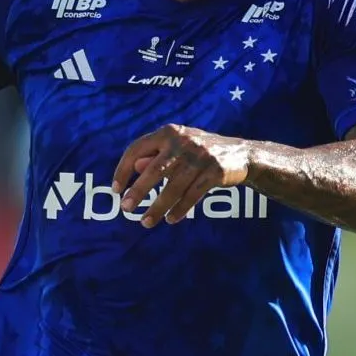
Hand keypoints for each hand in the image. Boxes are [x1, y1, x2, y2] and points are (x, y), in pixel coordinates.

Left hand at [111, 124, 253, 226]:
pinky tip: (171, 219)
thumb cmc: (200, 152)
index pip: (137, 149)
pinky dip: (180, 209)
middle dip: (137, 192)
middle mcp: (183, 141)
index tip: (115, 189)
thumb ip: (155, 155)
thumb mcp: (177, 148)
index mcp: (169, 132)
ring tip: (145, 223)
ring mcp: (200, 157)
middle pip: (154, 171)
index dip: (123, 170)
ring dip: (157, 207)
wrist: (240, 154)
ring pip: (173, 187)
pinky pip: (192, 195)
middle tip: (126, 209)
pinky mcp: (215, 171)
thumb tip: (135, 166)